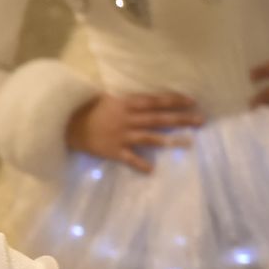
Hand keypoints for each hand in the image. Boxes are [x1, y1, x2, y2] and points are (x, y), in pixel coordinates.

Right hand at [65, 92, 204, 173]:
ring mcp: (121, 135)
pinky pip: (130, 158)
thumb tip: (150, 100)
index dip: (174, 100)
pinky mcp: (113, 150)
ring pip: (150, 137)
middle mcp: (127, 119)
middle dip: (181, 119)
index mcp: (126, 104)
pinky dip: (140, 164)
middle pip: (159, 118)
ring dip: (170, 140)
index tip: (193, 101)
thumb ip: (130, 102)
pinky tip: (152, 169)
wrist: (67, 124)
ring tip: (189, 142)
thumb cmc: (89, 110)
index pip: (155, 101)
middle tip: (201, 120)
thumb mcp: (109, 99)